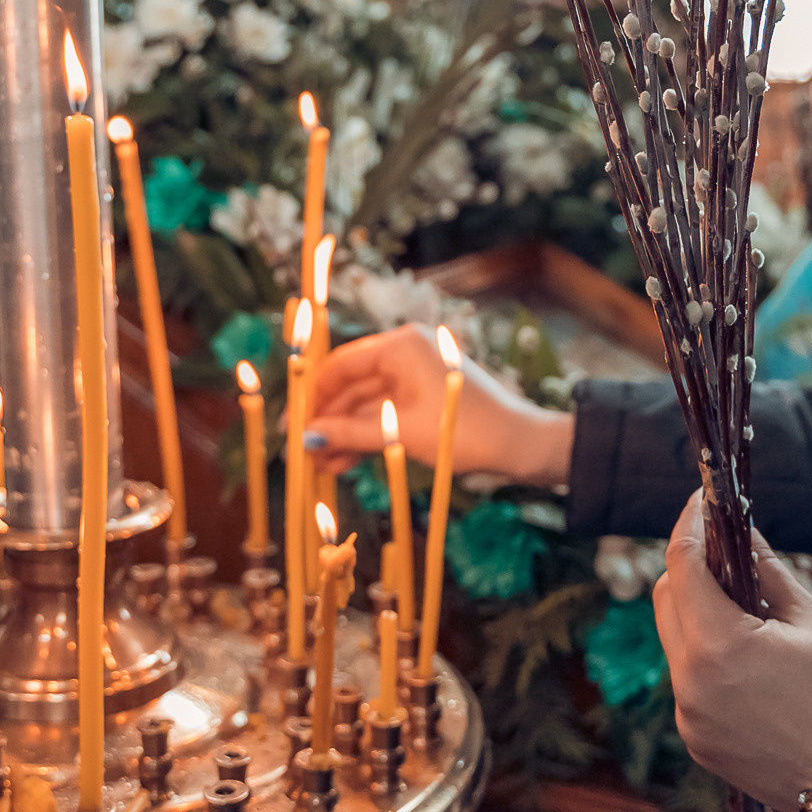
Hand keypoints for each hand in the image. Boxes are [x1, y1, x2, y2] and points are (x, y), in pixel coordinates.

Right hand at [306, 323, 573, 488]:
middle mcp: (406, 352)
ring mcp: (416, 375)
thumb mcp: (399, 433)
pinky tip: (344, 461)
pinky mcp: (425, 397)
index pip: (341, 364)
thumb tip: (307, 438)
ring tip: (321, 465)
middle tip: (302, 450)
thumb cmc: (462, 432)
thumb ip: (349, 434)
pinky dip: (366, 435)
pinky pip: (386, 413)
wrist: (518, 445)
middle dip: (328, 420)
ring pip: (367, 404)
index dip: (313, 395)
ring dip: (344, 433)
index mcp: (400, 346)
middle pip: (352, 385)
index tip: (292, 422)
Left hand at [654, 493, 811, 811]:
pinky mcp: (698, 743)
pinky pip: (688, 683)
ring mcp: (689, 719)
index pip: (682, 565)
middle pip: (666, 601)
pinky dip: (706, 658)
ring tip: (744, 607)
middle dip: (689, 568)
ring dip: (697, 614)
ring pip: (674, 643)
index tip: (700, 502)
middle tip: (725, 550)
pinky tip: (747, 658)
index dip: (689, 525)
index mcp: (719, 647)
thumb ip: (766, 572)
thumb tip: (742, 534)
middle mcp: (690, 685)